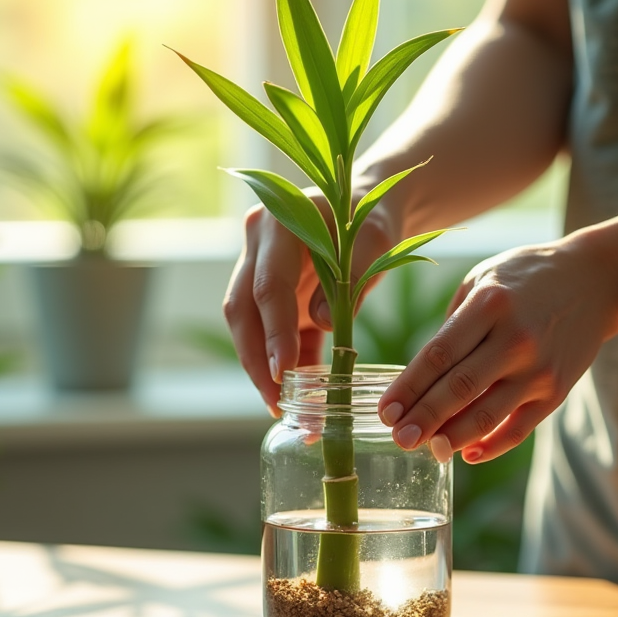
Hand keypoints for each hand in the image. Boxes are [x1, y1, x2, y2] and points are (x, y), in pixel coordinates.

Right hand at [223, 198, 400, 415]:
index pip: (268, 286)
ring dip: (262, 368)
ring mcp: (258, 271)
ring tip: (282, 407)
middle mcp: (256, 246)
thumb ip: (351, 276)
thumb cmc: (371, 217)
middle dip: (256, 359)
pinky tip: (294, 396)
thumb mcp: (374, 241)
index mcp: (277, 224)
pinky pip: (271, 334)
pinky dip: (283, 365)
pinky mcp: (272, 297)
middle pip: (242, 310)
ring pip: (248, 326)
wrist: (365, 209)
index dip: (274, 331)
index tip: (282, 371)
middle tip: (275, 401)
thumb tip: (322, 324)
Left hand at [377, 235, 617, 462]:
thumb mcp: (482, 279)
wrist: (597, 280)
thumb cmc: (526, 277)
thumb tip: (422, 377)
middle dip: (423, 419)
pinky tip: (466, 453)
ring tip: (425, 449)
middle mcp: (515, 339)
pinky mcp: (557, 390)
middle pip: (458, 389)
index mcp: (489, 305)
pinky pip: (519, 428)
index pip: (439, 355)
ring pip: (487, 414)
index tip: (386, 411)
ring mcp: (538, 368)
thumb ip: (453, 325)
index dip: (408, 387)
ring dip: (451, 438)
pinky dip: (491, 445)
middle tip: (397, 439)